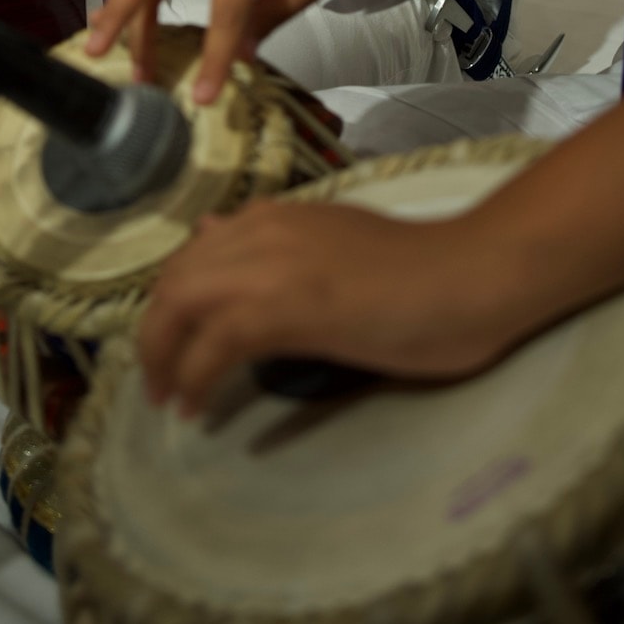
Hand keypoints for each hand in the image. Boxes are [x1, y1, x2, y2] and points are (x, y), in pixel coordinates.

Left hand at [139, 199, 514, 416]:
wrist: (468, 275)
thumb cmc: (417, 269)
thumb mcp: (330, 241)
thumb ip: (275, 243)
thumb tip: (212, 236)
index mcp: (275, 216)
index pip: (194, 255)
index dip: (171, 304)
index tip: (170, 344)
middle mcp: (262, 230)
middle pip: (176, 281)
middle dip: (154, 335)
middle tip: (158, 381)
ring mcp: (272, 265)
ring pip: (182, 306)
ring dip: (163, 358)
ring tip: (170, 399)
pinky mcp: (288, 307)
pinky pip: (215, 345)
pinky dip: (195, 378)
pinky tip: (197, 407)